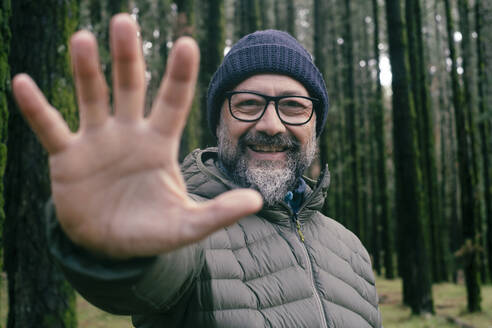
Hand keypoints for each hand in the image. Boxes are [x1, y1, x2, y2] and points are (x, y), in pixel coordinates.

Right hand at [12, 14, 261, 258]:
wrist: (109, 246)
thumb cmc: (151, 231)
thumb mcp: (186, 226)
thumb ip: (219, 213)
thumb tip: (257, 201)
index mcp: (159, 144)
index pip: (173, 102)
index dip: (180, 75)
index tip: (188, 44)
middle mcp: (128, 134)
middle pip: (130, 86)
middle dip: (128, 56)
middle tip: (125, 21)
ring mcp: (96, 142)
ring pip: (92, 97)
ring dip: (86, 69)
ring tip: (84, 39)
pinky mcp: (67, 157)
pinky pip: (49, 127)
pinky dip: (36, 108)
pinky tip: (22, 83)